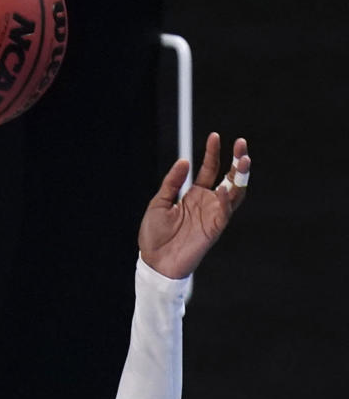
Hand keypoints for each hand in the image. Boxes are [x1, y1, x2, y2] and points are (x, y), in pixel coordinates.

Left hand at [138, 133, 249, 278]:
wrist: (154, 262)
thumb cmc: (154, 235)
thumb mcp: (159, 203)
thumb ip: (172, 182)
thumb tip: (185, 160)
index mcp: (194, 195)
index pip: (210, 169)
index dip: (213, 152)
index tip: (215, 136)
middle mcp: (207, 203)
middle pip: (229, 177)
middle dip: (237, 161)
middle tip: (241, 144)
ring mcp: (212, 215)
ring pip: (234, 193)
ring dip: (240, 177)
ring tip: (244, 159)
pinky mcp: (214, 230)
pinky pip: (225, 212)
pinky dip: (226, 200)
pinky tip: (223, 188)